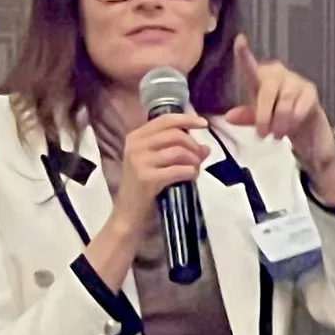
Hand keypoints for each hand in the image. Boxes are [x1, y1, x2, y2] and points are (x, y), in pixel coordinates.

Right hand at [105, 110, 210, 234]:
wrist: (129, 215)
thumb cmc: (144, 188)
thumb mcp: (157, 164)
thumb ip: (178, 151)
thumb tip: (205, 147)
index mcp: (136, 137)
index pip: (166, 120)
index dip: (187, 119)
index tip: (204, 124)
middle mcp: (135, 145)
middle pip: (175, 135)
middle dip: (193, 146)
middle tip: (199, 159)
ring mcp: (139, 161)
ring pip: (179, 151)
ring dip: (193, 161)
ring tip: (195, 170)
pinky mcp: (147, 178)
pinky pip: (178, 170)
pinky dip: (190, 172)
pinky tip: (191, 177)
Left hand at [225, 36, 334, 170]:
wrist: (305, 129)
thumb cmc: (278, 119)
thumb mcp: (259, 120)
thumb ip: (246, 117)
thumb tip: (229, 117)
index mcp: (260, 79)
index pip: (250, 65)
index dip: (243, 53)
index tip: (239, 40)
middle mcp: (278, 74)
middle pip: (267, 91)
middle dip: (263, 116)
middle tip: (262, 135)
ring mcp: (296, 80)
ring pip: (283, 105)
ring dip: (279, 124)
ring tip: (278, 135)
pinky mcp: (310, 91)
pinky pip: (298, 109)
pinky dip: (293, 123)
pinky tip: (292, 127)